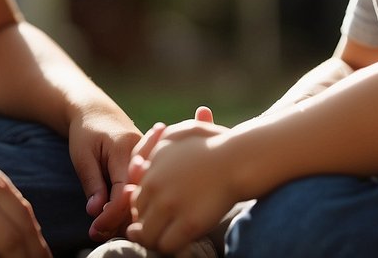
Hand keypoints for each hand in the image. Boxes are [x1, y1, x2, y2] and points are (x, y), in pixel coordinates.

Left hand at [66, 105, 141, 240]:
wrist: (97, 110)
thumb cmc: (86, 130)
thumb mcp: (83, 155)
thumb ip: (92, 182)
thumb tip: (96, 212)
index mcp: (126, 148)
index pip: (123, 190)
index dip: (110, 214)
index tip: (94, 228)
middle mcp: (144, 155)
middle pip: (137, 196)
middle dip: (118, 220)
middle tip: (95, 234)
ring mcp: (149, 161)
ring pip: (142, 196)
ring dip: (124, 216)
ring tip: (101, 229)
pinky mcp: (149, 166)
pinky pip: (142, 190)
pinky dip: (129, 206)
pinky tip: (114, 218)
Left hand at [124, 117, 235, 253]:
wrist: (242, 158)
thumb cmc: (218, 144)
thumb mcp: (186, 131)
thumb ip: (164, 139)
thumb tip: (141, 161)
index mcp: (151, 166)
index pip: (134, 196)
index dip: (144, 209)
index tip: (157, 214)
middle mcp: (155, 185)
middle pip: (138, 216)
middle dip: (146, 225)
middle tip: (160, 230)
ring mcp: (170, 204)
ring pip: (148, 235)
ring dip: (154, 240)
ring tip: (167, 240)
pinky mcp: (189, 223)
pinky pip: (166, 245)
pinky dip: (170, 248)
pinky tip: (180, 245)